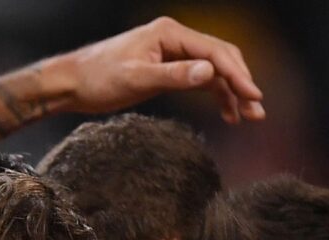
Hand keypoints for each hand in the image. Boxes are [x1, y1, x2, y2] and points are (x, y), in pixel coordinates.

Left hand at [50, 16, 263, 122]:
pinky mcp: (167, 67)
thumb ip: (173, 76)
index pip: (214, 51)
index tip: (253, 97)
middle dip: (241, 83)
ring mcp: (172, 52)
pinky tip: (227, 113)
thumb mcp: (136, 79)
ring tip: (248, 117)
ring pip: (213, 69)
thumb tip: (209, 72)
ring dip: (232, 91)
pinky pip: (200, 78)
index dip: (237, 74)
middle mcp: (174, 38)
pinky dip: (215, 93)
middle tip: (257, 111)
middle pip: (221, 57)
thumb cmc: (97, 79)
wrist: (72, 83)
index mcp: (169, 33)